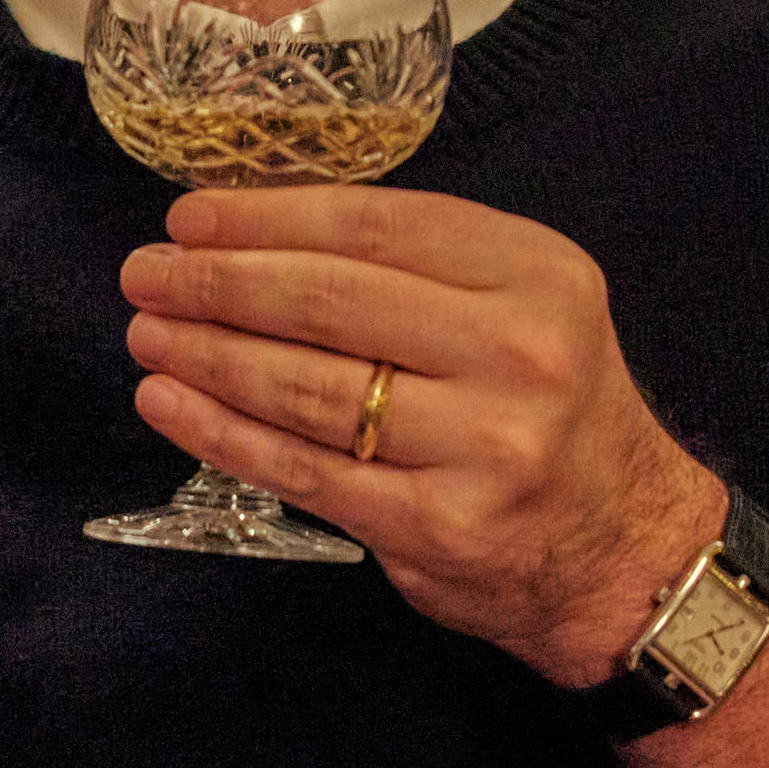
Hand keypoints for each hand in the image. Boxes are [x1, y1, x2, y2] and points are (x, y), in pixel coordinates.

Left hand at [120, 185, 724, 685]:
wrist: (625, 551)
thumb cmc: (549, 414)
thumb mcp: (523, 307)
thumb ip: (416, 266)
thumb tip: (255, 231)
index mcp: (536, 274)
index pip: (373, 224)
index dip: (265, 217)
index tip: (189, 217)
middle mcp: (518, 353)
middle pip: (328, 301)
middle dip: (217, 283)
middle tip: (144, 272)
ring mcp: (481, 445)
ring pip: (306, 386)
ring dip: (205, 354)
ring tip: (146, 331)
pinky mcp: (437, 524)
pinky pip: (302, 469)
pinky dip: (221, 433)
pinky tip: (169, 401)